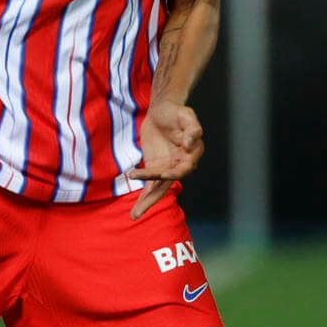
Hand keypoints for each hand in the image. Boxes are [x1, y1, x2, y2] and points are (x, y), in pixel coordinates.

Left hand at [126, 102, 203, 219]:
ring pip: (157, 188)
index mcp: (192, 153)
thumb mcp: (186, 114)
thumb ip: (192, 128)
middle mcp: (181, 164)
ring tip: (134, 215)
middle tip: (141, 210)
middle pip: (168, 184)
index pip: (184, 167)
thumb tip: (191, 143)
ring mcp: (167, 167)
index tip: (162, 174)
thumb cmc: (176, 112)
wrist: (162, 110)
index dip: (175, 172)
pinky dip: (143, 193)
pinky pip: (149, 182)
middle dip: (154, 198)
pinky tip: (136, 207)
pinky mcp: (155, 166)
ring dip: (146, 201)